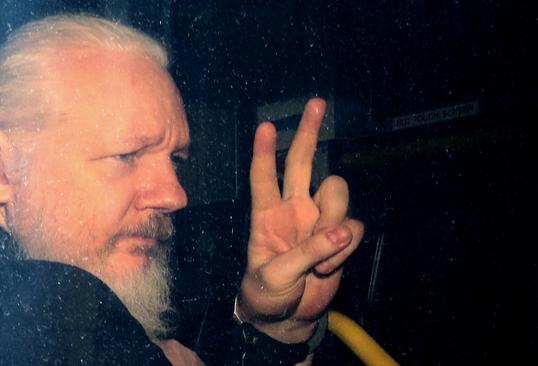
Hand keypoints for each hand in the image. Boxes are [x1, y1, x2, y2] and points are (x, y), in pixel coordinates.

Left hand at [238, 98, 363, 342]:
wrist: (287, 319)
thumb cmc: (267, 294)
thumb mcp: (274, 277)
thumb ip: (305, 253)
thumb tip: (340, 232)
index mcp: (266, 215)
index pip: (263, 176)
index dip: (264, 151)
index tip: (266, 126)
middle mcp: (293, 209)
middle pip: (301, 162)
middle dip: (307, 132)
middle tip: (315, 103)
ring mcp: (318, 220)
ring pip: (336, 191)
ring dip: (333, 218)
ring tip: (320, 255)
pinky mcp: (339, 236)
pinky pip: (353, 226)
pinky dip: (345, 246)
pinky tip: (328, 267)